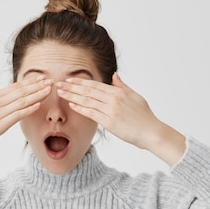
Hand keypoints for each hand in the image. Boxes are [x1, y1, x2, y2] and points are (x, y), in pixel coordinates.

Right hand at [0, 70, 51, 162]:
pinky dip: (28, 109)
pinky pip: (17, 115)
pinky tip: (38, 105)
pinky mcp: (0, 125)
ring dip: (37, 95)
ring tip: (48, 90)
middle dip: (37, 86)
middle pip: (21, 92)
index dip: (29, 82)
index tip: (41, 77)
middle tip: (51, 81)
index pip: (15, 86)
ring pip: (21, 102)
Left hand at [56, 73, 185, 164]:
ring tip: (61, 93)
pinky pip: (92, 113)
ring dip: (72, 96)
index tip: (70, 79)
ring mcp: (111, 110)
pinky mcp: (110, 122)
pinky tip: (72, 105)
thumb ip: (123, 86)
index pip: (96, 85)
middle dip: (72, 87)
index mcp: (119, 92)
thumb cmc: (144, 116)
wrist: (151, 132)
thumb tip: (114, 76)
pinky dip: (81, 108)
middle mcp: (114, 98)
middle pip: (89, 91)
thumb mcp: (135, 97)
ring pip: (88, 100)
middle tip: (58, 84)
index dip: (81, 81)